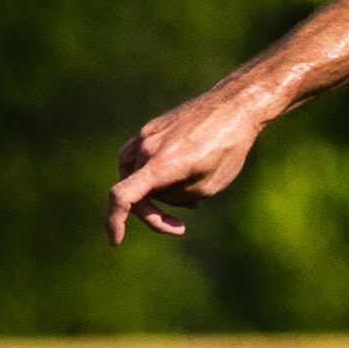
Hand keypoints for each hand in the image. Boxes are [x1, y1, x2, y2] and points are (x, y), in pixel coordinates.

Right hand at [107, 89, 267, 242]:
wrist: (235, 106)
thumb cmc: (227, 149)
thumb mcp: (207, 188)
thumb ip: (175, 197)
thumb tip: (158, 196)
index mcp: (162, 166)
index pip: (123, 197)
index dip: (113, 222)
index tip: (116, 241)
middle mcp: (147, 148)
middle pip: (135, 194)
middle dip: (153, 214)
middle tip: (180, 227)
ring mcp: (146, 135)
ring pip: (136, 178)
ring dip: (155, 195)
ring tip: (190, 201)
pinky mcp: (151, 128)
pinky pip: (141, 160)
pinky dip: (154, 177)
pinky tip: (180, 180)